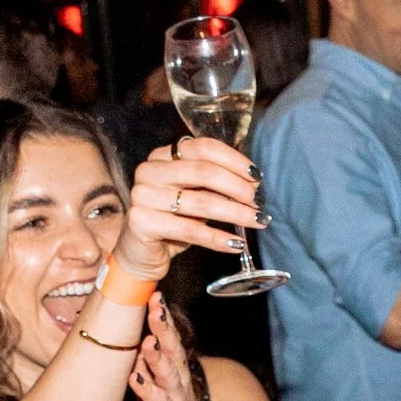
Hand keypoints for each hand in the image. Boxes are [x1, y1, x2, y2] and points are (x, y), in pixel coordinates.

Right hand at [118, 137, 262, 280]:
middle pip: (204, 172)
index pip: (204, 148)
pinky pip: (190, 230)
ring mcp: (142, 195)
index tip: (257, 178)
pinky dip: (218, 239)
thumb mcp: (196, 195)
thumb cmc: (175, 220)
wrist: (142, 252)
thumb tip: (254, 183)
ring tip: (258, 222)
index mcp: (163, 156)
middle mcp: (149, 171)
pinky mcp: (141, 222)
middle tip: (259, 203)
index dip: (234, 160)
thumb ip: (217, 184)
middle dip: (238, 187)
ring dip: (236, 213)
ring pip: (201, 202)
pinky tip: (237, 244)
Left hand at [130, 299, 213, 400]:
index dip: (164, 316)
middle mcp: (176, 377)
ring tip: (148, 341)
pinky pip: (156, 400)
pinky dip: (145, 388)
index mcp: (174, 366)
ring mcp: (173, 396)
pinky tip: (135, 378)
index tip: (156, 296)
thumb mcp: (158, 379)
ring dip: (157, 356)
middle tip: (155, 308)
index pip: (170, 336)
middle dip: (163, 327)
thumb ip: (147, 359)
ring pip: (166, 372)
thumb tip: (134, 337)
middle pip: (171, 348)